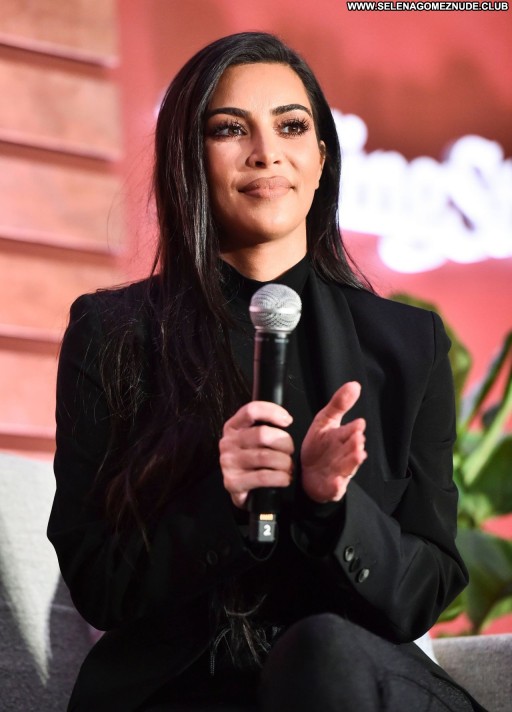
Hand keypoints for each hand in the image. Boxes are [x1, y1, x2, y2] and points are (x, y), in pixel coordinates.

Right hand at [220, 401, 294, 507]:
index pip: (251, 410)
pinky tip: (285, 478)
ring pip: (265, 456)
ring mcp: (228, 463)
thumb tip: (286, 418)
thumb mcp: (253, 438)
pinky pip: (263, 477)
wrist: (242, 490)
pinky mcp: (233, 482)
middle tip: (290, 451)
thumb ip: (264, 424)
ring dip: (284, 463)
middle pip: (263, 434)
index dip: (272, 412)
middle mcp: (227, 442)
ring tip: (288, 467)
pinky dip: (280, 478)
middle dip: (284, 442)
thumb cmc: (253, 460)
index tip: (288, 420)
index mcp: (233, 427)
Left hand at [301, 381, 366, 502]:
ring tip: (357, 455)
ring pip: (348, 466)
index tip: (358, 423)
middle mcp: (344, 454)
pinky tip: (337, 481)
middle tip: (358, 439)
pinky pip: (336, 487)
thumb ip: (339, 404)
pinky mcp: (333, 487)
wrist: (308, 473)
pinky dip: (337, 484)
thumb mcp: (325, 421)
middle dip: (355, 444)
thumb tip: (354, 384)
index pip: (350, 431)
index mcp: (343, 437)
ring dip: (352, 462)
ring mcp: (340, 471)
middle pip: (351, 449)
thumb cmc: (319, 446)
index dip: (353, 428)